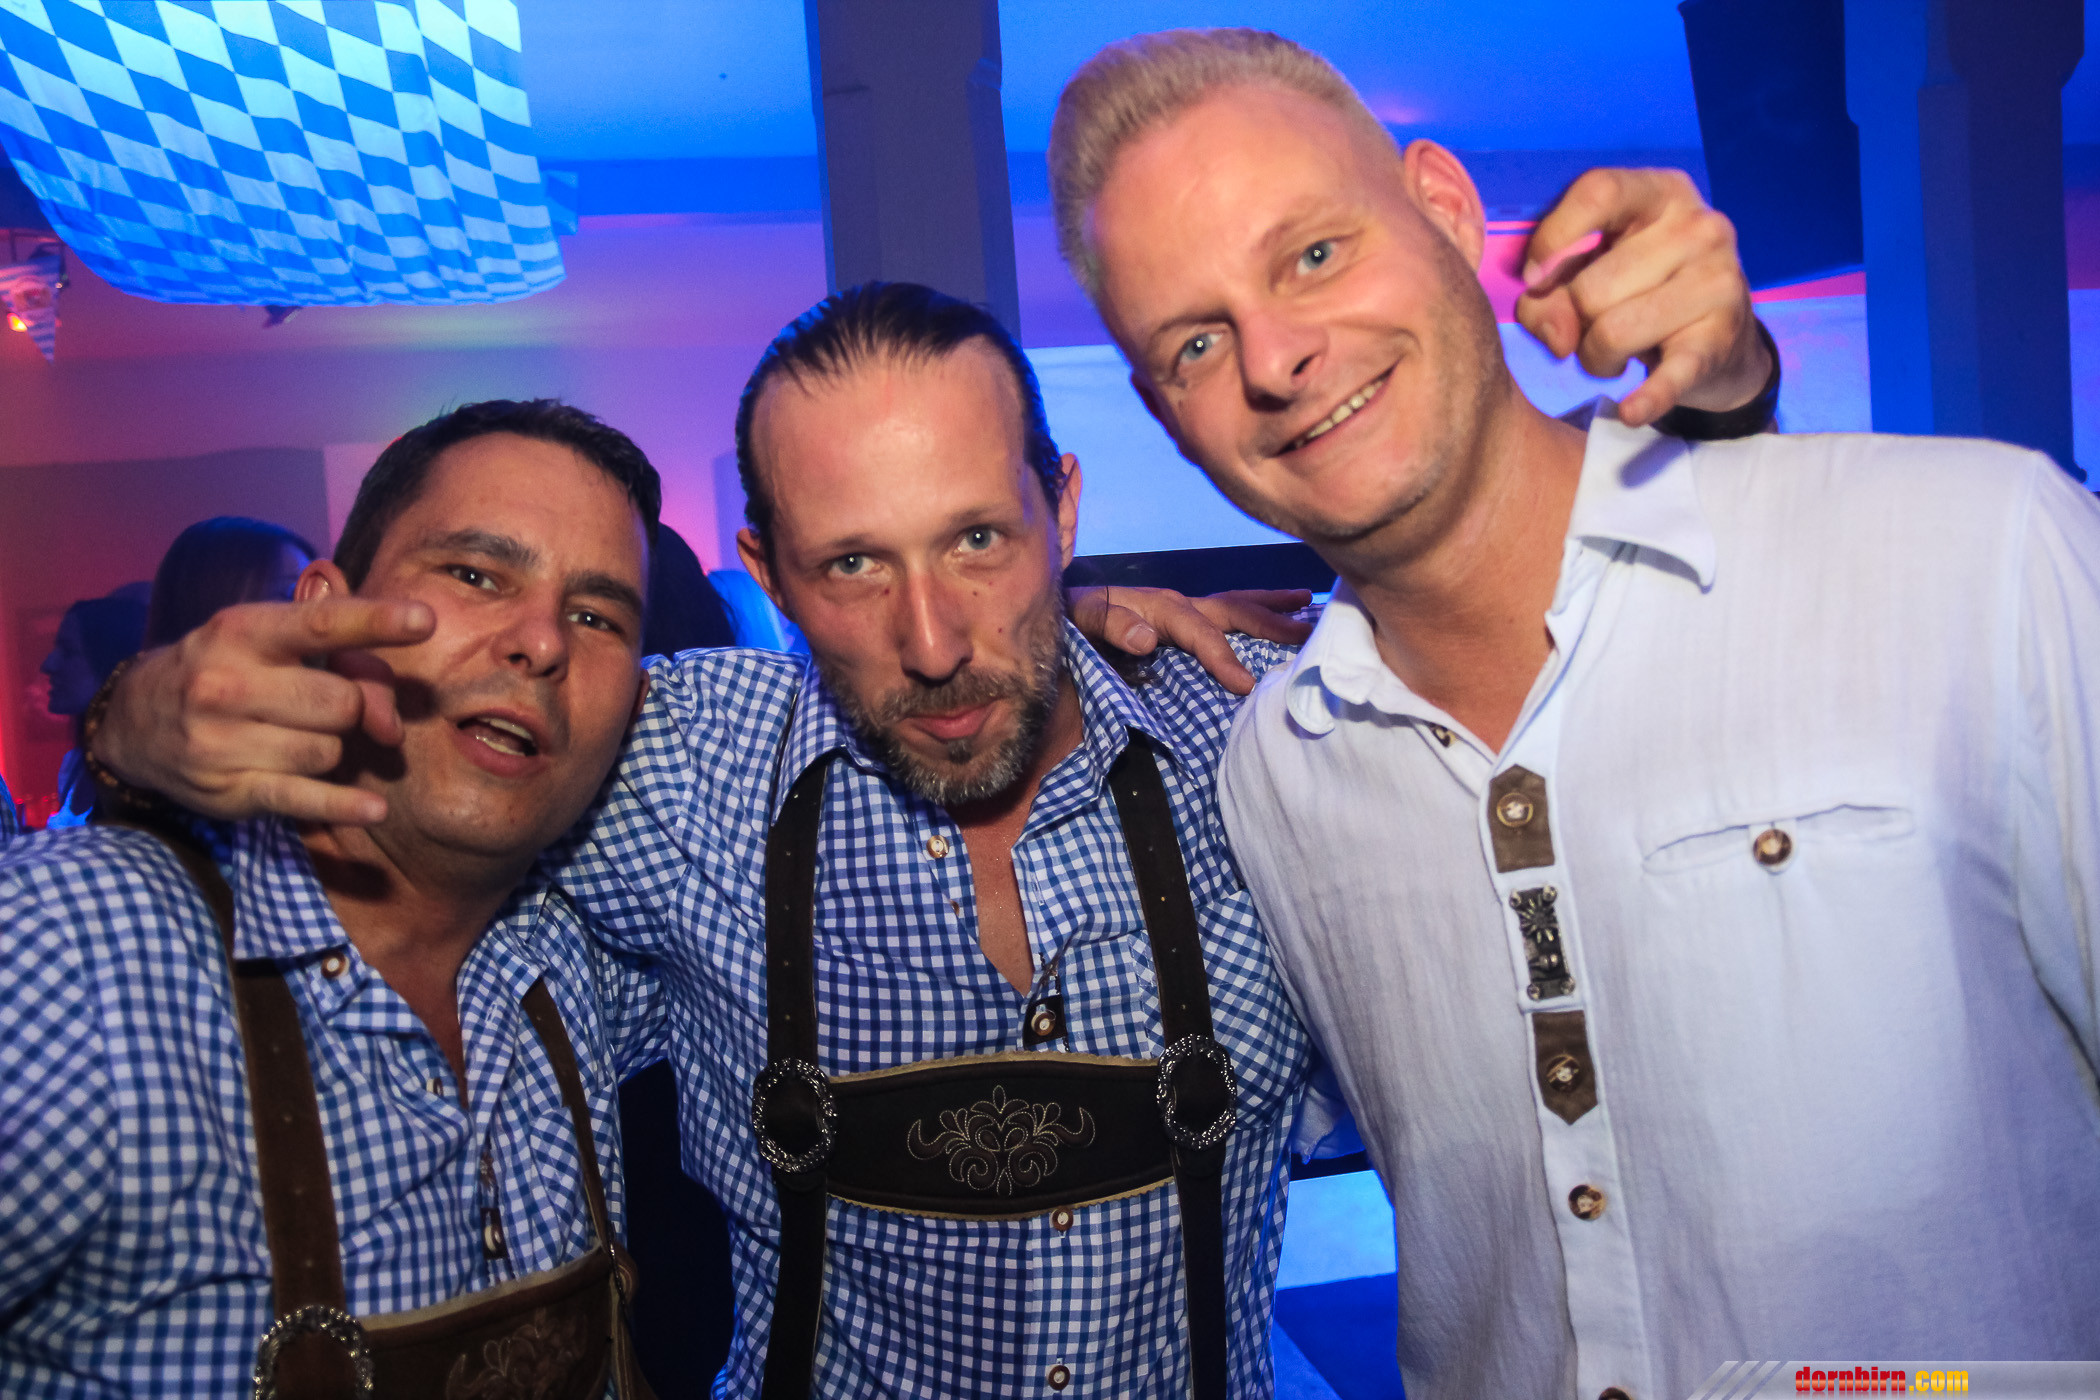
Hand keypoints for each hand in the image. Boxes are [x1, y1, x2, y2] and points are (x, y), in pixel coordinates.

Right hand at [92, 597, 433, 824]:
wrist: (136, 723)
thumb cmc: (228, 669)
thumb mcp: (268, 641)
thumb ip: (343, 657)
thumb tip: (389, 721)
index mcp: (242, 631)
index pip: (320, 625)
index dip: (375, 621)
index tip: (424, 619)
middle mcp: (226, 683)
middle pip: (341, 702)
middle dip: (351, 707)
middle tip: (323, 706)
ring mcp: (222, 741)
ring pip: (330, 751)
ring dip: (332, 748)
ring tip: (296, 736)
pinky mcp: (229, 790)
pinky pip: (306, 798)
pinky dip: (344, 805)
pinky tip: (373, 809)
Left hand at [1069, 586, 1311, 695]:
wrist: (1060, 617)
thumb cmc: (1072, 619)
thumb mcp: (1081, 617)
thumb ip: (1110, 624)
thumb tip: (1148, 638)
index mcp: (1161, 607)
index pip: (1200, 631)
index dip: (1222, 655)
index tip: (1244, 684)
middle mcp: (1179, 608)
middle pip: (1233, 610)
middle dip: (1271, 619)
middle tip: (1308, 630)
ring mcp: (1184, 616)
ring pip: (1236, 608)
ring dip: (1271, 608)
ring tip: (1308, 607)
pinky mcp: (1182, 630)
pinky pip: (1224, 624)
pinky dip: (1254, 622)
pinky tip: (1276, 631)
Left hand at [1515, 168, 1772, 428]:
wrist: (1718, 338)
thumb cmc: (1637, 291)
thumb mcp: (1589, 273)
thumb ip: (1547, 293)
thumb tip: (1556, 333)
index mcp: (1661, 192)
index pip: (1598, 191)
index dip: (1553, 238)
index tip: (1532, 279)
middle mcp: (1700, 227)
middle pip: (1592, 286)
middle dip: (1573, 323)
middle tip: (1591, 328)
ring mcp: (1719, 282)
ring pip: (1612, 333)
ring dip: (1595, 359)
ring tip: (1613, 352)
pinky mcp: (1721, 341)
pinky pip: (1667, 379)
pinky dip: (1643, 401)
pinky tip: (1630, 412)